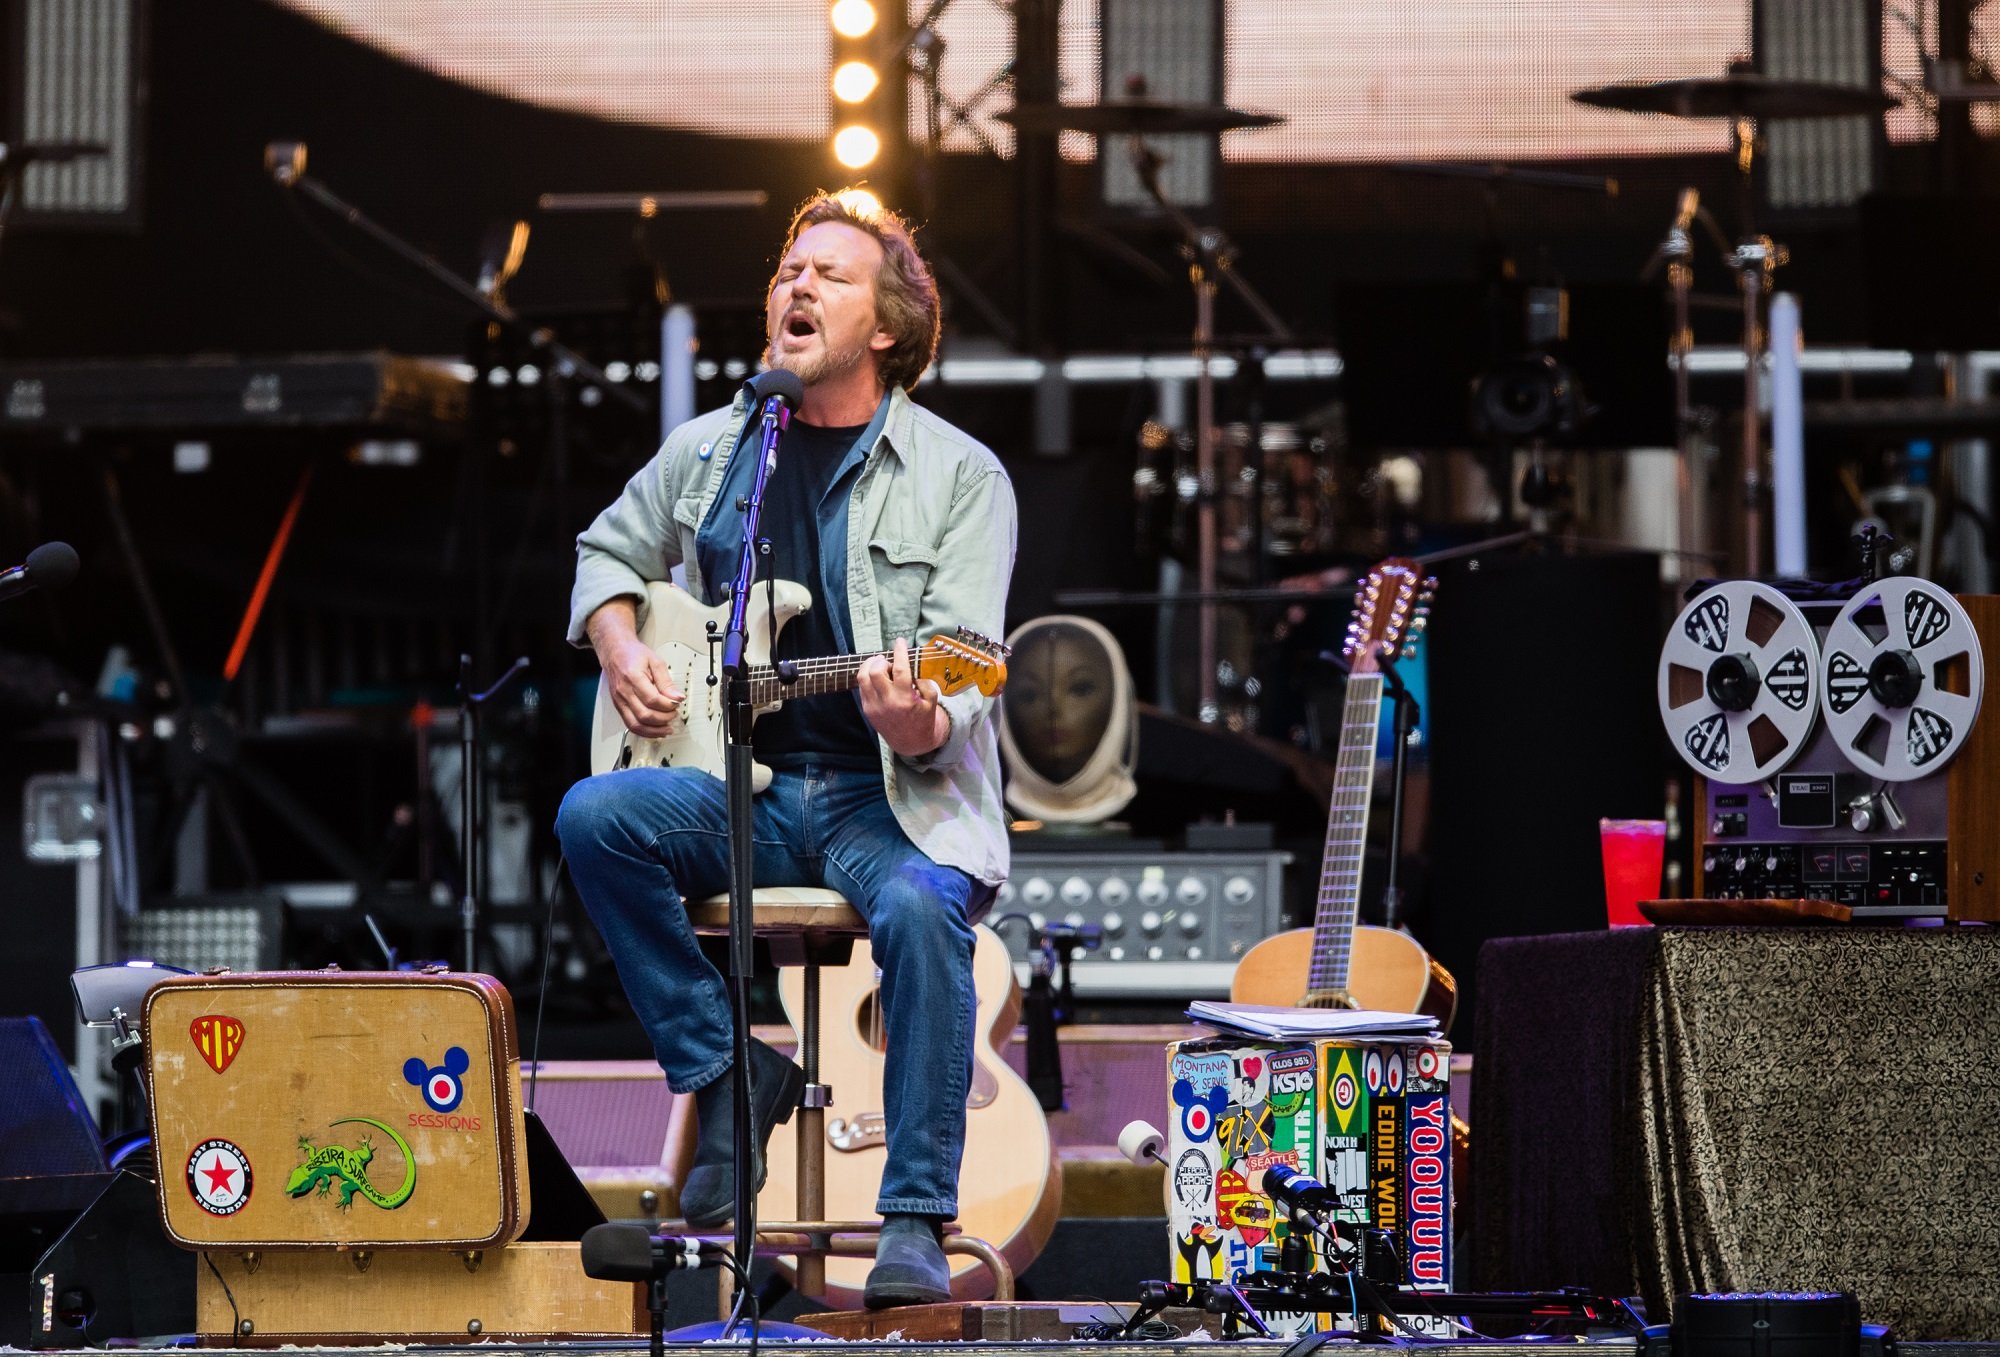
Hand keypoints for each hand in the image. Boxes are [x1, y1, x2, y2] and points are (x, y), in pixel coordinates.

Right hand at [604, 636, 684, 738]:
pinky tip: (655, 730)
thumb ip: (666, 681)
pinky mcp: (619, 706)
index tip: (677, 703)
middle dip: (663, 718)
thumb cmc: (633, 654)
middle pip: (644, 715)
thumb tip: (677, 697)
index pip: (652, 700)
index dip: (668, 705)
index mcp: (633, 678)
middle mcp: (624, 692)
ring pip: (636, 725)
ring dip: (654, 731)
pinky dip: (644, 731)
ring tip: (667, 728)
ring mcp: (619, 701)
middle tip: (673, 713)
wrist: (615, 652)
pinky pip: (630, 725)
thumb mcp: (655, 661)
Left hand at [858, 637, 947, 757]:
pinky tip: (877, 677)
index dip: (899, 652)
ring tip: (880, 665)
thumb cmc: (923, 718)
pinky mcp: (867, 710)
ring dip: (870, 666)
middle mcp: (887, 703)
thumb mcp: (932, 700)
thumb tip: (910, 666)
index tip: (900, 642)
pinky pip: (862, 687)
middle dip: (881, 660)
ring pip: (862, 678)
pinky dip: (867, 677)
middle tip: (889, 661)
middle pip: (875, 671)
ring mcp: (874, 707)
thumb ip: (924, 681)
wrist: (911, 742)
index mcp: (905, 699)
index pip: (900, 669)